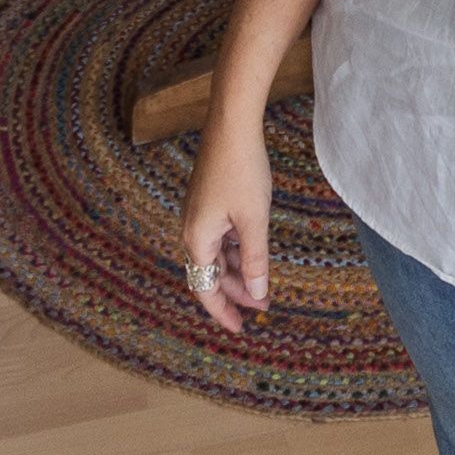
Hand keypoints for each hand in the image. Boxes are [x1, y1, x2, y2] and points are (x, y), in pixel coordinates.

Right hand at [178, 112, 272, 333]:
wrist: (231, 125)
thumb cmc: (242, 171)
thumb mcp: (254, 220)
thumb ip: (256, 260)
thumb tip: (258, 294)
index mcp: (197, 239)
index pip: (205, 289)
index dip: (223, 311)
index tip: (241, 329)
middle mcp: (192, 230)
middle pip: (210, 274)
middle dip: (236, 293)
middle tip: (262, 308)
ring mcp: (199, 214)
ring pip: (216, 255)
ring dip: (238, 272)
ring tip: (263, 283)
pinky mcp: (208, 201)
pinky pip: (219, 237)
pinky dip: (236, 251)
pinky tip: (254, 252)